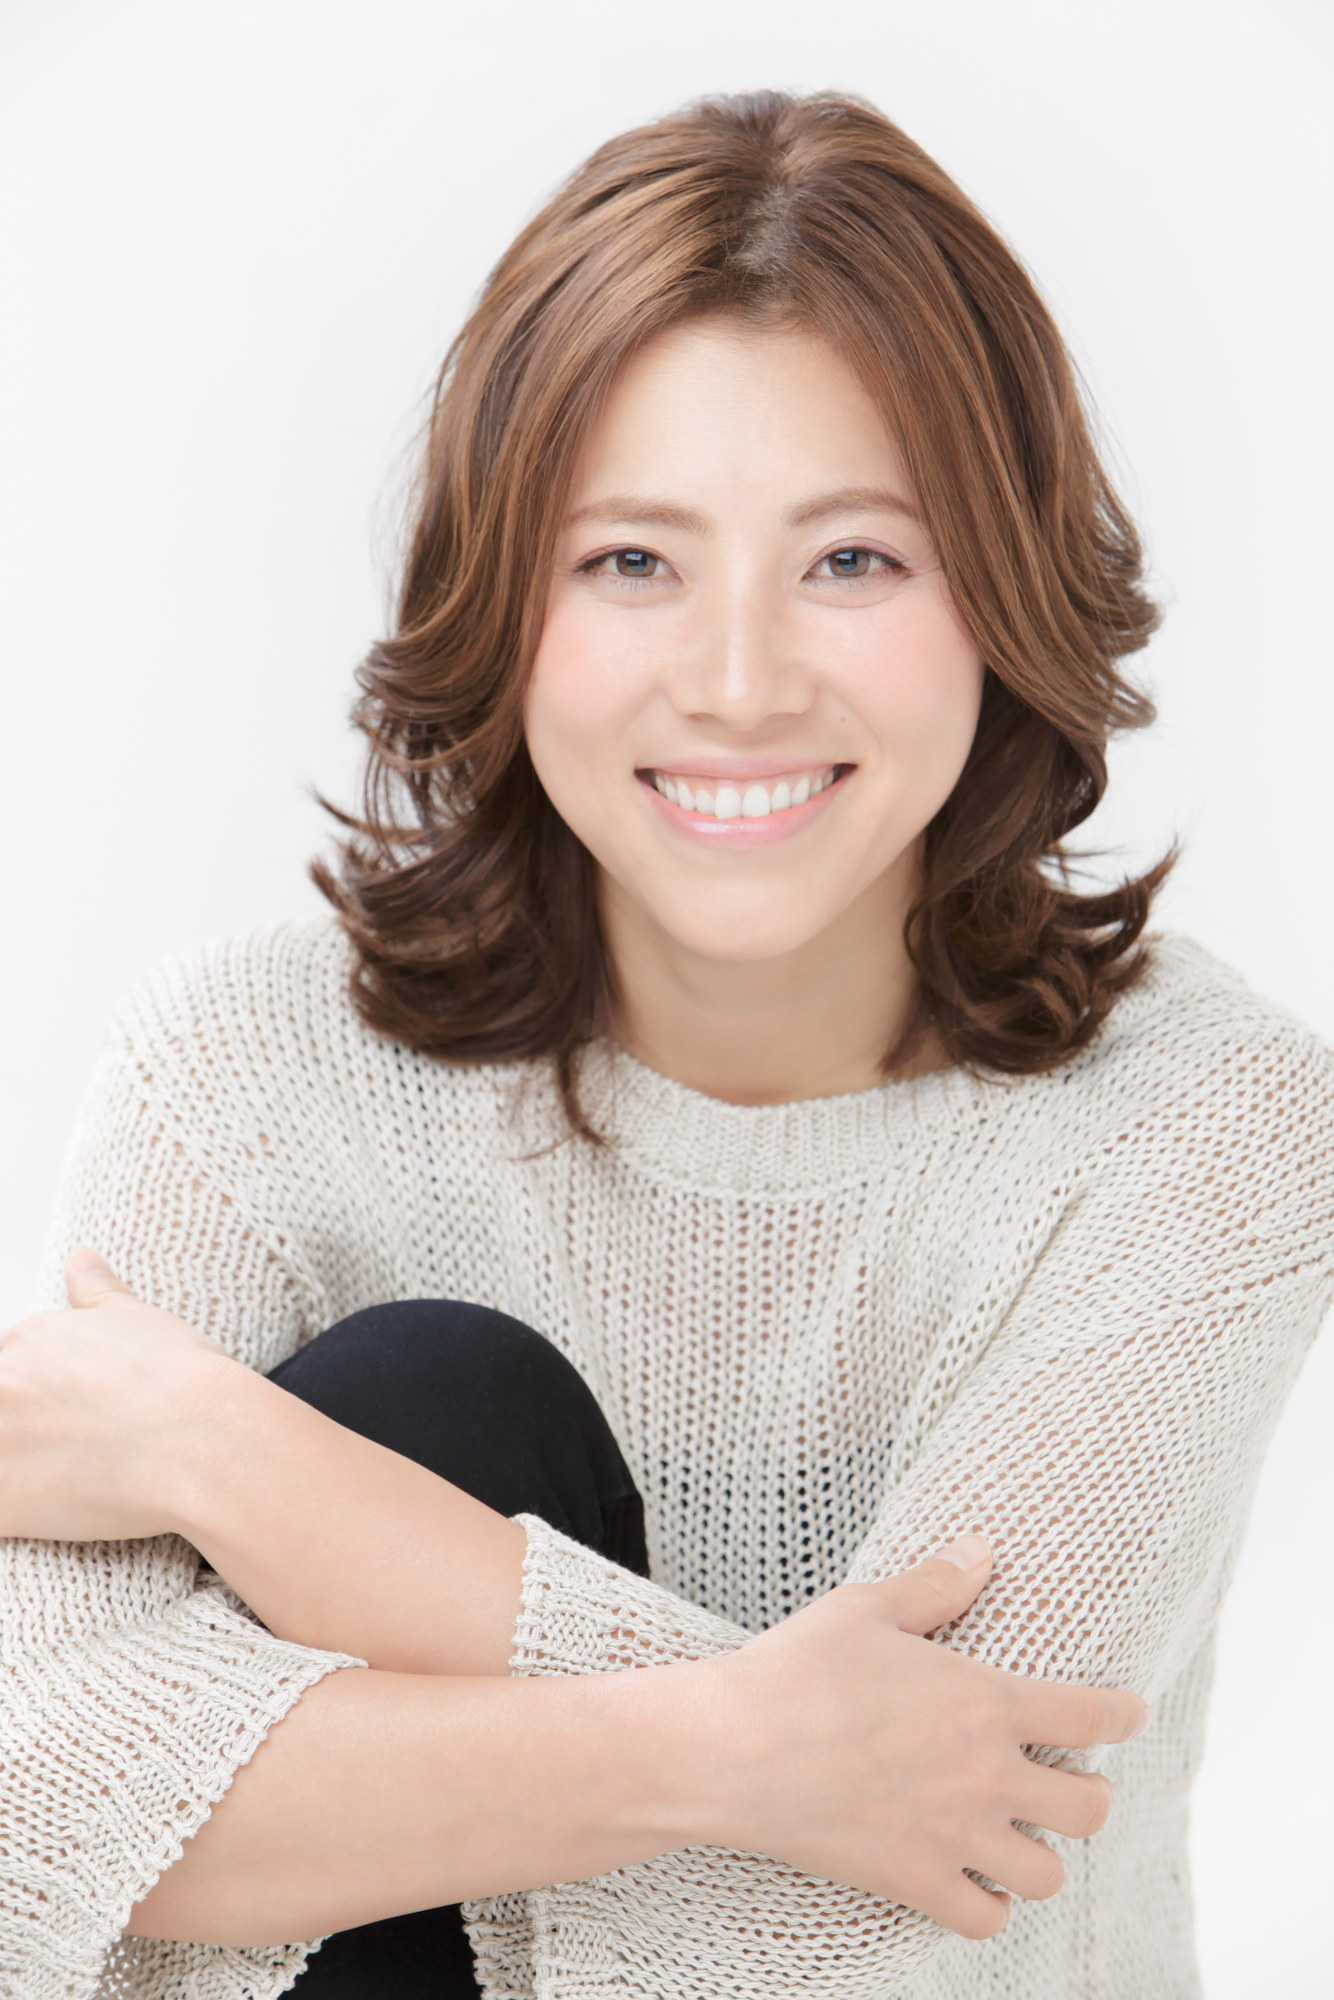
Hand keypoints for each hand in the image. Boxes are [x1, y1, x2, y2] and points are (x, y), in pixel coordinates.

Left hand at [0, 1249, 237, 1538]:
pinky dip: (19, 1511)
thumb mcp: (138, 1317)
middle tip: (82, 1446)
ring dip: (22, 1464)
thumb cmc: (182, 1378)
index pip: (8, 1370)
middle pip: (2, 1408)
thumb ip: (97, 1291)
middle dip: (31, 1428)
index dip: (44, 1397)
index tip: (78, 1415)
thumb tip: (80, 1259)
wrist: (206, 1440)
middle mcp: (2, 1385)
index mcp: (28, 1341)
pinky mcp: (6, 1505)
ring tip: (73, 1475)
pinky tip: (57, 1509)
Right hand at [693, 1538, 1147, 1937]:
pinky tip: (972, 1880)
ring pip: (1047, 1874)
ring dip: (1041, 1855)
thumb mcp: (866, 1609)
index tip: (1130, 1714)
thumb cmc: (796, 1670)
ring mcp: (954, 1838)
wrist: (734, 1749)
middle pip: (1090, 1809)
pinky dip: (988, 1906)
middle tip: (1066, 1782)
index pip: (1091, 1714)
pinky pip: (985, 1920)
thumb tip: (979, 1550)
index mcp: (985, 1701)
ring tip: (1018, 1835)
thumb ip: (934, 1585)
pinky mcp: (914, 1883)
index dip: (1124, 1715)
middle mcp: (985, 1776)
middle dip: (1089, 1795)